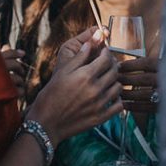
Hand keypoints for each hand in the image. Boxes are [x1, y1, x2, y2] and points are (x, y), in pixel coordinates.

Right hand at [1, 44, 27, 98]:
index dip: (16, 53)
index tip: (23, 53)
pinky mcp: (3, 93)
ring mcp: (0, 81)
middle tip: (21, 72)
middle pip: (15, 65)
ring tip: (19, 85)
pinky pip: (18, 91)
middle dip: (20, 69)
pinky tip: (19, 92)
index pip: (8, 53)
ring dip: (20, 81)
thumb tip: (7, 45)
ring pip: (18, 79)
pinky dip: (20, 91)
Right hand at [26, 27, 120, 142]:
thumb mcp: (62, 72)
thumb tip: (90, 43)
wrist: (46, 122)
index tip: (104, 52)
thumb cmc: (51, 95)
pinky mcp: (101, 117)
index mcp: (86, 75)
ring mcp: (100, 104)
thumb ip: (79, 57)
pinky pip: (119, 105)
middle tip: (106, 64)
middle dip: (112, 64)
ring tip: (106, 80)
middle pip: (115, 71)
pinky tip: (108, 96)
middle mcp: (95, 89)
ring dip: (114, 81)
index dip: (107, 52)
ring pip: (118, 87)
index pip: (106, 58)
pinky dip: (116, 99)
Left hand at [118, 55, 158, 111]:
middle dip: (126, 78)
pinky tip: (123, 105)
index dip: (130, 65)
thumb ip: (157, 55)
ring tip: (115, 91)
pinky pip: (147, 108)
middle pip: (142, 79)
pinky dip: (133, 106)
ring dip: (127, 94)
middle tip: (113, 79)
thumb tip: (138, 51)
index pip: (146, 63)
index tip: (118, 65)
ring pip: (143, 94)